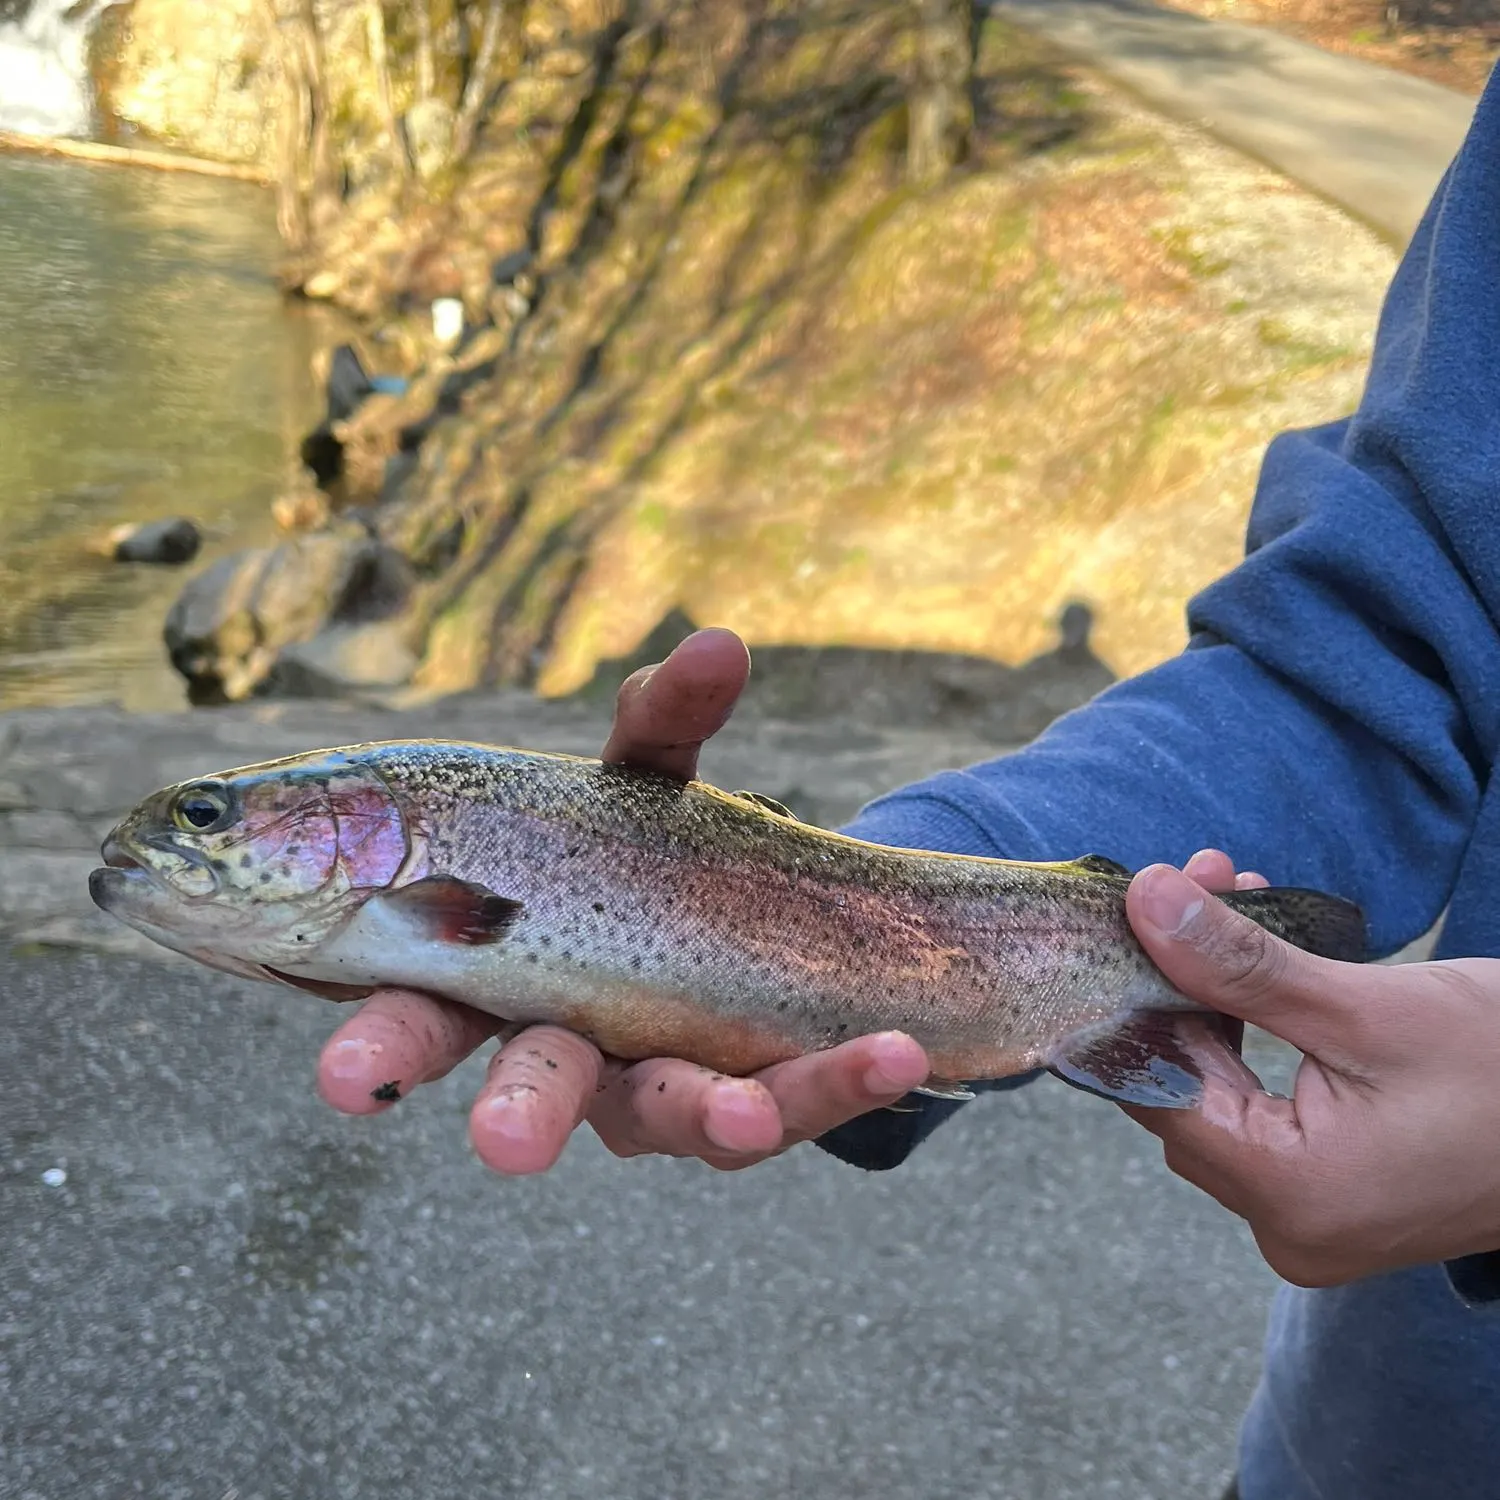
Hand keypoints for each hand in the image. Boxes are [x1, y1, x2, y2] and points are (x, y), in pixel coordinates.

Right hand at [316, 626, 930, 1172]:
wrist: (753, 928)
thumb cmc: (655, 859)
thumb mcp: (653, 785)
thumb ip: (664, 722)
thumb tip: (720, 644)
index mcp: (497, 968)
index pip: (419, 1010)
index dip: (379, 1046)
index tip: (344, 1081)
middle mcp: (563, 1042)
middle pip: (526, 1084)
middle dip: (514, 1113)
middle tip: (503, 1148)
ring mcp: (653, 1088)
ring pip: (666, 1113)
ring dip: (705, 1111)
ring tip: (744, 1111)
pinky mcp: (741, 1107)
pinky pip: (787, 1100)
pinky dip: (835, 1077)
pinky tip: (894, 1054)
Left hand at [1122, 855, 1499, 1286]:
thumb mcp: (1368, 1006)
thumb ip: (1241, 962)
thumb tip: (1143, 899)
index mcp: (1291, 1196)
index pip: (1153, 1091)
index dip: (1126, 998)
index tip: (1120, 914)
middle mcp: (1288, 1224)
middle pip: (1181, 1085)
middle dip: (1176, 978)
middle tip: (1190, 882)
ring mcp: (1310, 1215)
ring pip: (1217, 1087)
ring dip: (1213, 992)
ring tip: (1226, 894)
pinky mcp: (1332, 1190)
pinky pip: (1259, 1104)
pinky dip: (1249, 1029)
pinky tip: (1255, 954)